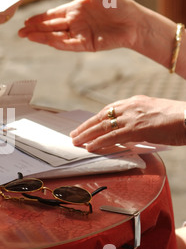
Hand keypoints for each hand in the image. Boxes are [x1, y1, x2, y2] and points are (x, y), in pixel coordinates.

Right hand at [18, 0, 141, 51]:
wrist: (136, 22)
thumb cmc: (120, 4)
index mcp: (76, 10)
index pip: (53, 15)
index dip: (39, 18)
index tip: (26, 20)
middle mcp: (75, 23)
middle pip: (51, 27)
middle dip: (35, 29)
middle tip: (20, 32)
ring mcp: (80, 35)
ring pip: (56, 36)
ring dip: (42, 37)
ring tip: (27, 36)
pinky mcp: (86, 45)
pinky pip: (68, 44)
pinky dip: (57, 43)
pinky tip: (46, 41)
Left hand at [70, 95, 185, 150]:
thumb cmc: (179, 118)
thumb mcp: (155, 114)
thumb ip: (140, 120)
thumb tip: (130, 132)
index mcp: (135, 101)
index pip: (109, 109)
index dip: (95, 118)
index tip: (86, 125)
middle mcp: (131, 106)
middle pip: (101, 116)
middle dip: (86, 126)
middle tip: (74, 134)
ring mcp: (132, 117)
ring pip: (103, 126)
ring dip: (87, 135)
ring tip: (76, 142)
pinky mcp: (136, 128)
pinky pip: (112, 136)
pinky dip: (99, 142)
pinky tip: (90, 147)